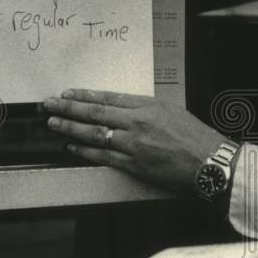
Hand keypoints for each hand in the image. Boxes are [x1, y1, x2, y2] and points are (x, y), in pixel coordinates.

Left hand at [43, 89, 226, 191]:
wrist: (209, 161)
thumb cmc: (195, 137)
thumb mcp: (172, 111)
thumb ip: (147, 109)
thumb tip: (124, 109)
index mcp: (148, 105)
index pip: (109, 97)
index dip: (85, 95)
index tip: (68, 93)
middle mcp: (137, 122)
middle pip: (95, 113)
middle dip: (68, 108)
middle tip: (48, 104)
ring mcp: (133, 144)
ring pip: (94, 134)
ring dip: (70, 128)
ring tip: (53, 123)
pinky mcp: (133, 164)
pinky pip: (102, 156)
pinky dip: (84, 152)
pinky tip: (71, 148)